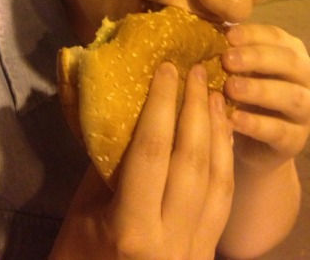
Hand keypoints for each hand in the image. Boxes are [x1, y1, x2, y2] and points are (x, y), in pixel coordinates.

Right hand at [51, 63, 233, 259]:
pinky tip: (224, 133)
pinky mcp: (209, 252)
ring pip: (217, 177)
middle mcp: (172, 240)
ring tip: (216, 94)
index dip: (162, 104)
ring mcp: (196, 249)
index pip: (153, 152)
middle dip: (196, 109)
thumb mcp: (83, 212)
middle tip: (198, 71)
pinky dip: (225, 159)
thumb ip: (109, 163)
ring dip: (218, 130)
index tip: (166, 68)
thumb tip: (125, 111)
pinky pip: (224, 197)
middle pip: (192, 160)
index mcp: (131, 229)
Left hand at [222, 24, 309, 172]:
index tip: (227, 35)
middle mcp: (309, 78)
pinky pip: (280, 131)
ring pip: (291, 97)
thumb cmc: (245, 96)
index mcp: (294, 53)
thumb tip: (209, 33)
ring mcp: (309, 110)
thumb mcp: (240, 71)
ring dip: (259, 90)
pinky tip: (234, 118)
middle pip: (290, 62)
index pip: (278, 37)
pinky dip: (256, 124)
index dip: (253, 34)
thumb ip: (232, 53)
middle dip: (257, 58)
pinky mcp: (298, 140)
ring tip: (230, 88)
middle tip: (227, 60)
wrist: (252, 144)